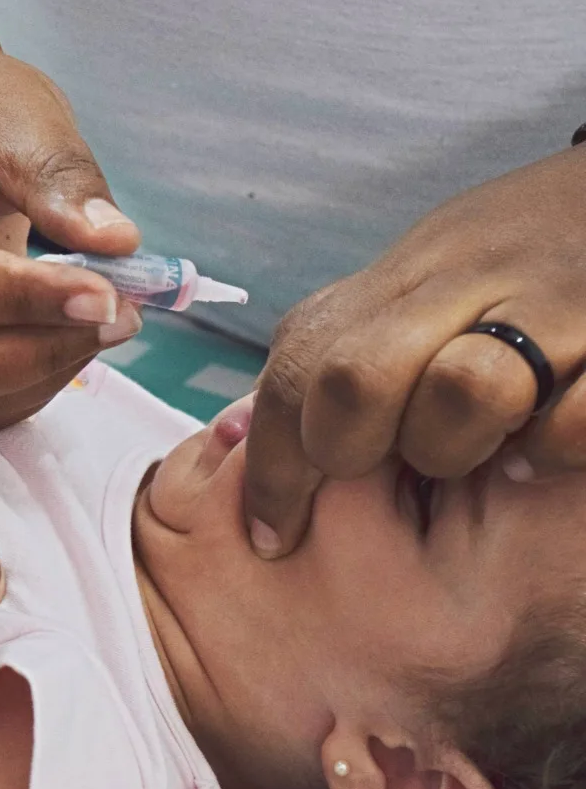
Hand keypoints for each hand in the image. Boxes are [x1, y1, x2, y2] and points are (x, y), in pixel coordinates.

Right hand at [0, 32, 143, 432]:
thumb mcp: (17, 113)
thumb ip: (59, 176)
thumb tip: (116, 245)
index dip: (14, 295)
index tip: (103, 294)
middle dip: (27, 349)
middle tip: (116, 316)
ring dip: (30, 374)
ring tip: (103, 326)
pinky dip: (19, 389)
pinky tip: (66, 344)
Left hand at [244, 141, 585, 556]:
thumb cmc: (501, 256)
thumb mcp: (406, 284)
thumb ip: (332, 347)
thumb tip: (236, 434)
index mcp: (389, 281)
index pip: (293, 370)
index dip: (271, 466)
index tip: (270, 532)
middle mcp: (453, 282)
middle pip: (352, 379)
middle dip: (347, 451)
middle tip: (382, 468)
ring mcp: (540, 300)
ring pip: (459, 390)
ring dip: (451, 446)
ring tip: (476, 450)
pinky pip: (571, 419)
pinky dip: (552, 448)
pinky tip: (543, 449)